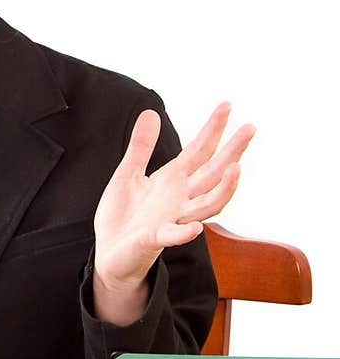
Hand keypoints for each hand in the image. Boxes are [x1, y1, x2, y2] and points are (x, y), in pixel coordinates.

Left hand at [93, 102, 255, 316]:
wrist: (108, 252)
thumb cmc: (122, 216)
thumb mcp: (127, 174)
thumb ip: (141, 147)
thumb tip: (151, 112)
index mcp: (172, 181)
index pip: (199, 152)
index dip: (212, 129)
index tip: (227, 105)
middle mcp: (180, 199)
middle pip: (213, 174)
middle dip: (232, 152)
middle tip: (250, 128)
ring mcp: (171, 219)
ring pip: (206, 205)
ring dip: (223, 189)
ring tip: (236, 169)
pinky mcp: (154, 239)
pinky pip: (173, 236)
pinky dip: (184, 233)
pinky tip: (195, 228)